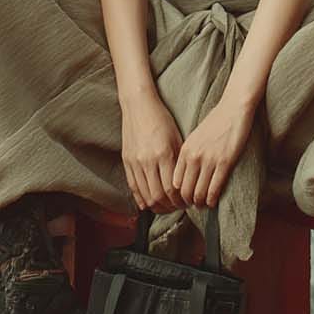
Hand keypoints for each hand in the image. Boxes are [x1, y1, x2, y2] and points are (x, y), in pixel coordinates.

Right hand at [121, 93, 186, 213]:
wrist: (138, 105)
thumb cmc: (162, 119)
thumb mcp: (177, 138)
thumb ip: (179, 162)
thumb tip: (185, 184)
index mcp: (163, 154)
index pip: (172, 189)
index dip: (180, 201)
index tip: (187, 202)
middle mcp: (147, 160)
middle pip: (158, 197)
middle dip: (170, 207)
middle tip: (178, 207)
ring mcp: (135, 162)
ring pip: (145, 195)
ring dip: (157, 206)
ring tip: (166, 206)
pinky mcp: (126, 161)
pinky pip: (133, 187)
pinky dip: (141, 199)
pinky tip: (149, 203)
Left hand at [173, 96, 256, 209]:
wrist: (233, 109)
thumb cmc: (215, 122)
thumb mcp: (195, 137)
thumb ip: (188, 154)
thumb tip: (185, 175)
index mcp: (184, 151)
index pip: (175, 182)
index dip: (178, 195)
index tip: (183, 199)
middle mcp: (194, 157)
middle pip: (185, 190)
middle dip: (188, 202)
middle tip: (193, 206)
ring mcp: (209, 160)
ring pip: (198, 192)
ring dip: (200, 203)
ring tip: (203, 205)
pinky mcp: (225, 163)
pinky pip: (214, 188)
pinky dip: (212, 199)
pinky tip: (213, 202)